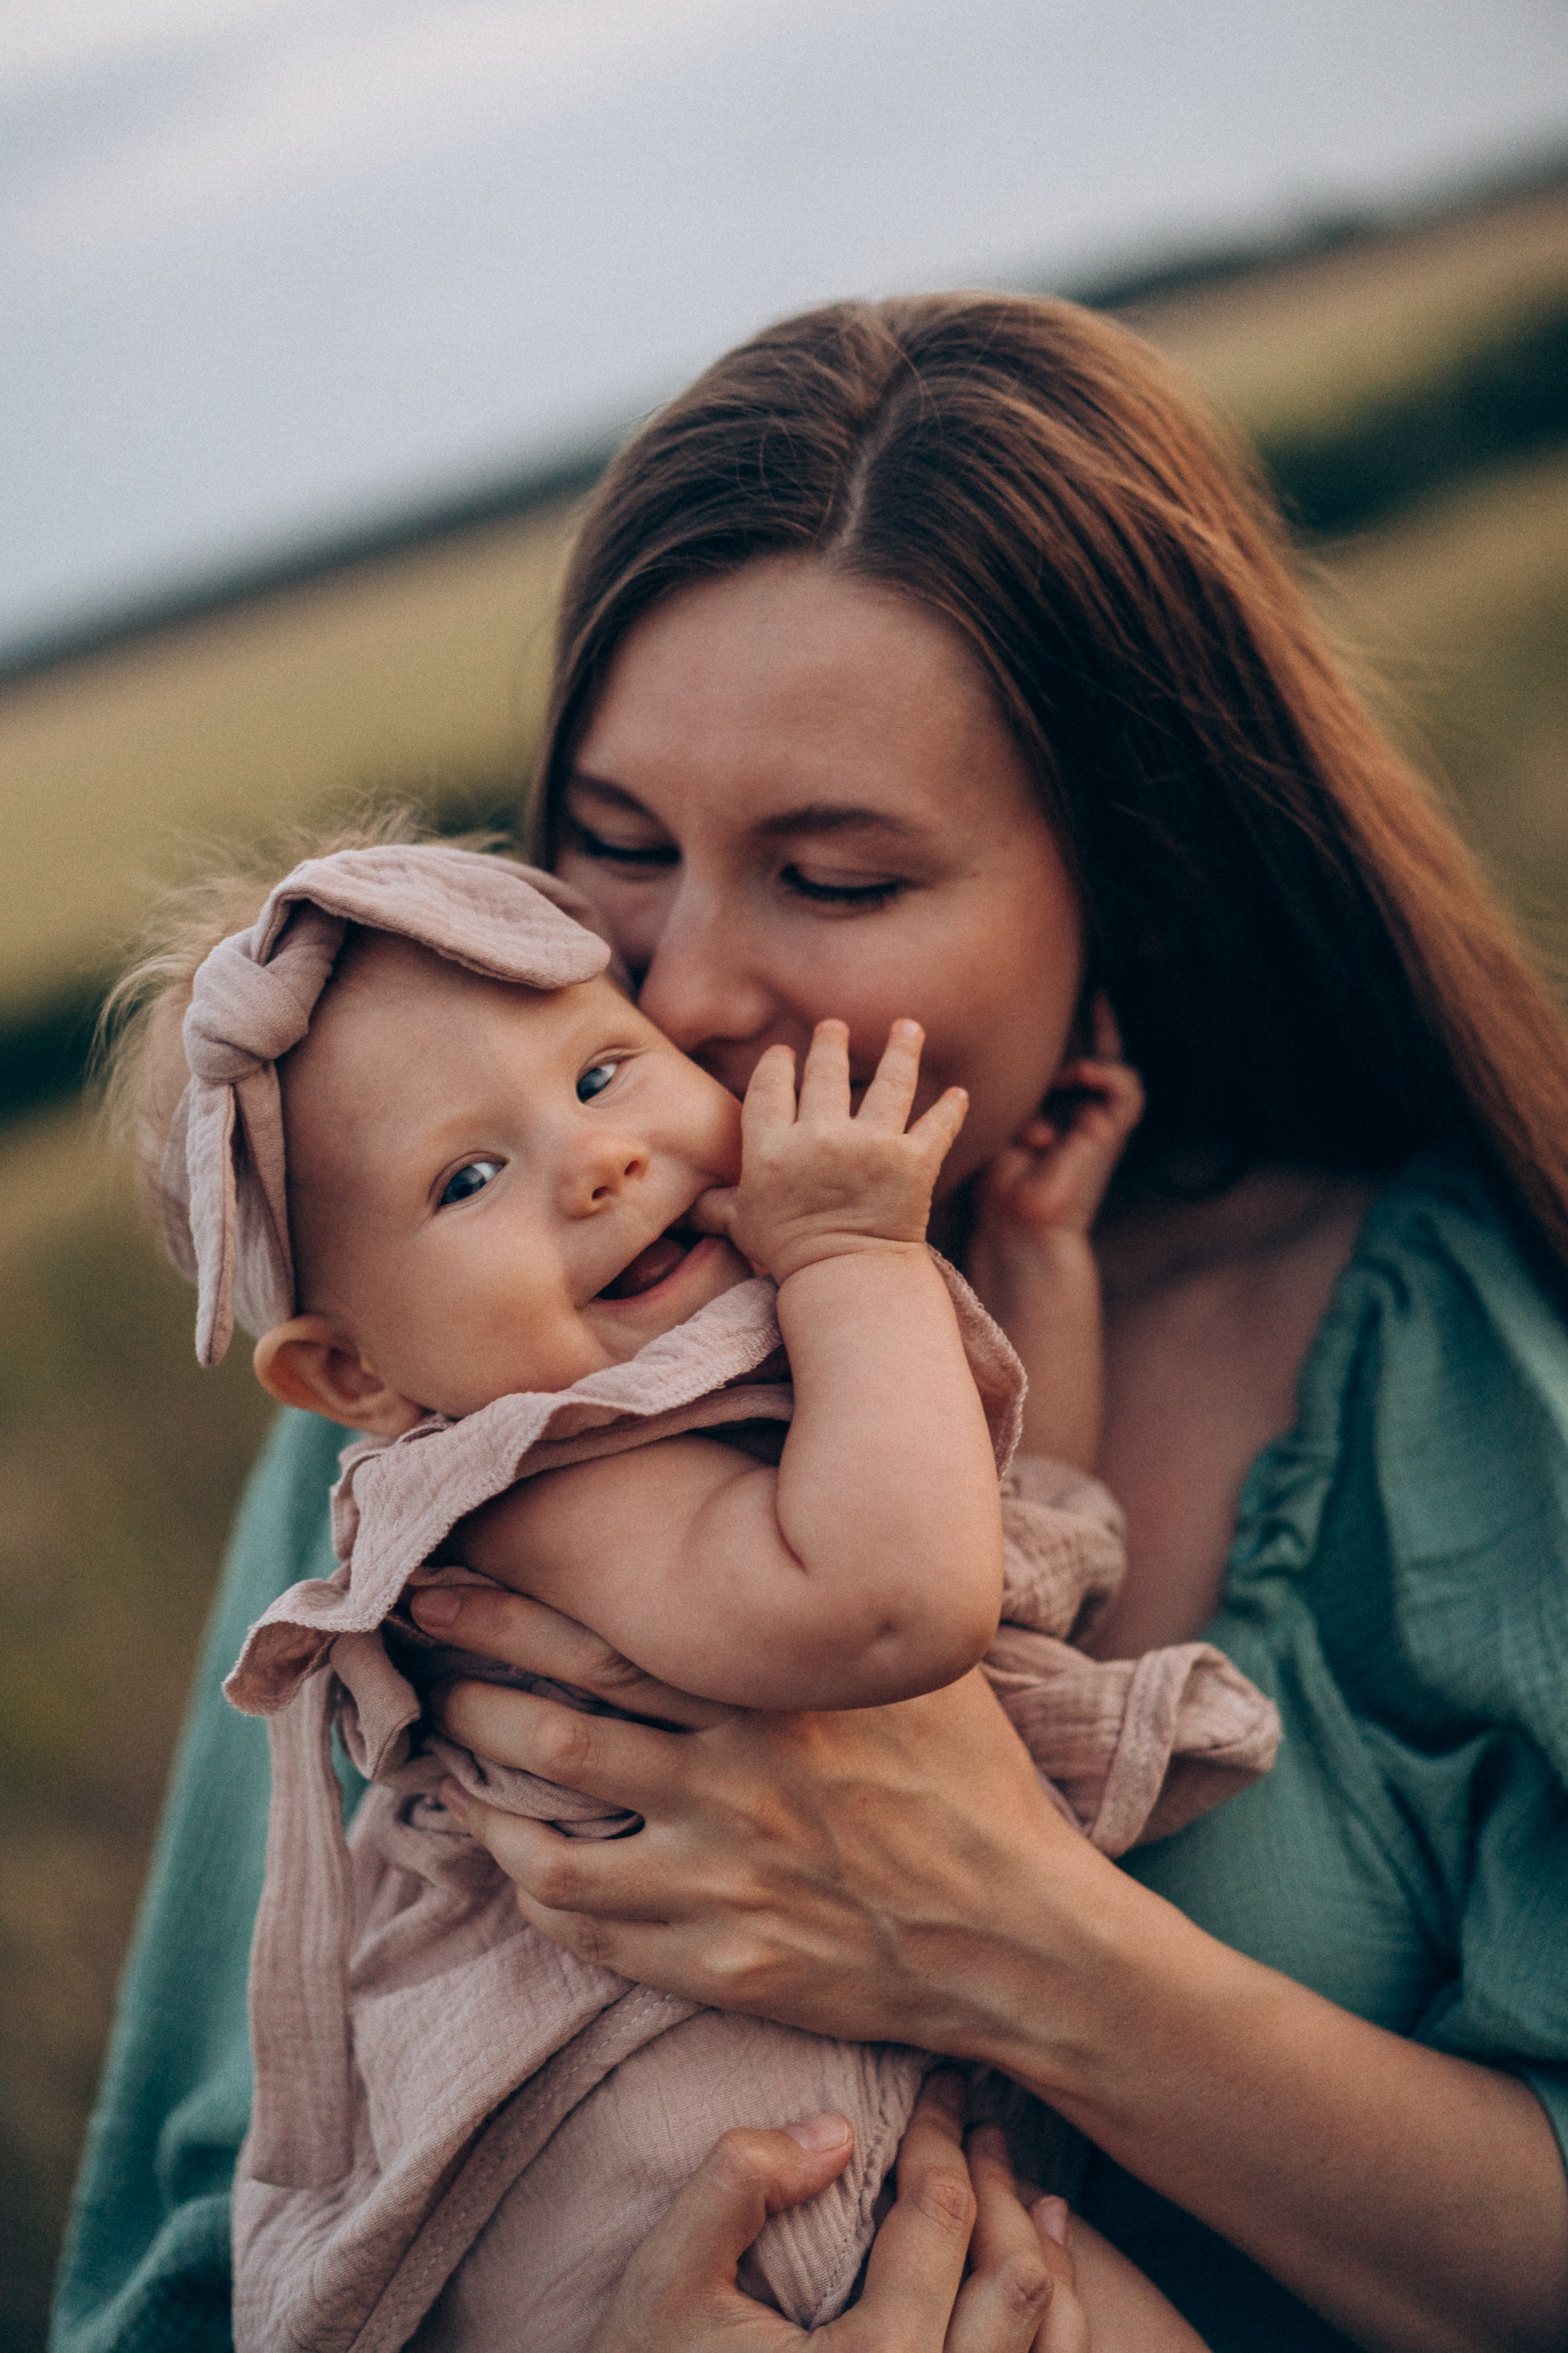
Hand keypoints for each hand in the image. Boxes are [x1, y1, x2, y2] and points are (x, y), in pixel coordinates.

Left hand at [417, 1583, 1105, 2056]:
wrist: (1019, 1935)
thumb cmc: (969, 1780)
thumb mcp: (908, 1667)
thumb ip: (819, 1615)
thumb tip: (750, 1535)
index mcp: (774, 1696)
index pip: (608, 1635)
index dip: (508, 1606)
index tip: (443, 1577)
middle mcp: (736, 1784)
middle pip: (555, 1728)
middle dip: (465, 1685)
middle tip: (413, 1655)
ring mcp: (722, 1884)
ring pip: (550, 1840)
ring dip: (479, 1794)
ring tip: (444, 1760)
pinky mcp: (719, 1964)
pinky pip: (588, 1931)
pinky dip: (533, 1890)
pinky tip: (512, 1859)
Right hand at [584, 2075, 1085, 2352]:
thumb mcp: (667, 2278)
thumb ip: (738, 2183)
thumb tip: (839, 2129)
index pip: (940, 2217)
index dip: (941, 2136)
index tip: (940, 2087)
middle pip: (1015, 2279)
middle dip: (1001, 2186)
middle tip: (978, 2126)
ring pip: (1051, 2349)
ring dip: (1048, 2263)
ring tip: (1035, 2198)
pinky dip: (1052, 2336)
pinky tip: (1036, 2293)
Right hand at [694, 1018, 968, 1283]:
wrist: (846, 1279)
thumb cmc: (788, 1254)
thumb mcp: (741, 1225)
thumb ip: (717, 1205)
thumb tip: (690, 1203)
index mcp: (773, 1147)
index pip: (772, 1087)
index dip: (778, 1065)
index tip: (785, 1054)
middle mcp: (821, 1136)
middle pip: (826, 1072)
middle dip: (831, 1043)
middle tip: (835, 1028)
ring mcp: (871, 1145)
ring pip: (891, 1082)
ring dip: (900, 1050)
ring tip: (907, 1028)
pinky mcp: (914, 1161)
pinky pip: (937, 1125)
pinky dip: (950, 1108)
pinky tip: (959, 1094)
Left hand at [978, 998, 1142, 1252]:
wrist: (1015, 1225)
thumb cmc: (996, 1179)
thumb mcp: (993, 1118)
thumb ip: (1000, 1084)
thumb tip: (983, 1037)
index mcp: (1053, 1105)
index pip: (1064, 1053)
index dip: (1065, 1024)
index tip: (1045, 988)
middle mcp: (1080, 1109)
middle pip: (1097, 1048)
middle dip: (1092, 1017)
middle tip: (1089, 983)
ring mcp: (1099, 1120)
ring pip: (1113, 1064)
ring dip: (1087, 1052)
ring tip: (1062, 1060)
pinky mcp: (1111, 1133)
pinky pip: (1125, 1088)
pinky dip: (1105, 1072)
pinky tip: (1078, 1072)